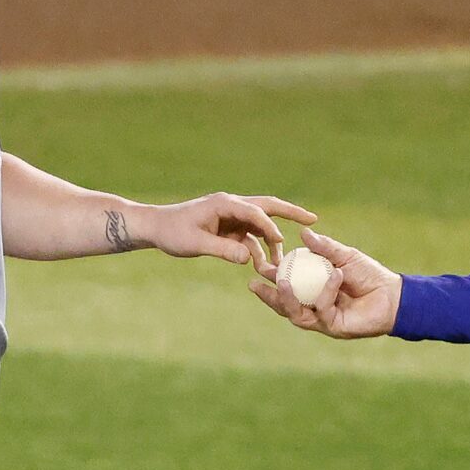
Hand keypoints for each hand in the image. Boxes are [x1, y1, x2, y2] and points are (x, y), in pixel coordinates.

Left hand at [139, 193, 314, 266]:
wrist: (156, 228)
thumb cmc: (172, 232)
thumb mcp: (195, 244)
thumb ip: (223, 250)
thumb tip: (248, 259)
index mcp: (225, 204)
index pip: (255, 212)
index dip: (270, 227)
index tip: (282, 243)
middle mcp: (232, 206)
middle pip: (268, 207)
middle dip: (291, 213)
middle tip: (313, 219)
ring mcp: (232, 216)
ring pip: (260, 226)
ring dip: (270, 242)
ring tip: (279, 263)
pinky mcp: (229, 227)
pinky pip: (249, 237)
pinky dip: (257, 250)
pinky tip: (261, 265)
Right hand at [246, 231, 401, 339]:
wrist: (393, 295)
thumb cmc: (370, 275)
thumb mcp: (345, 257)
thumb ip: (325, 248)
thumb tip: (303, 234)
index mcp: (312, 292)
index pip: (286, 287)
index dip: (271, 278)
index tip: (258, 265)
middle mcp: (314, 308)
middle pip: (284, 306)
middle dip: (268, 296)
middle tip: (253, 284)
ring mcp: (323, 320)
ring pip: (296, 314)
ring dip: (286, 300)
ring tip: (283, 283)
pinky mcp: (335, 327)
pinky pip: (324, 310)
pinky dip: (327, 291)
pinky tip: (335, 275)